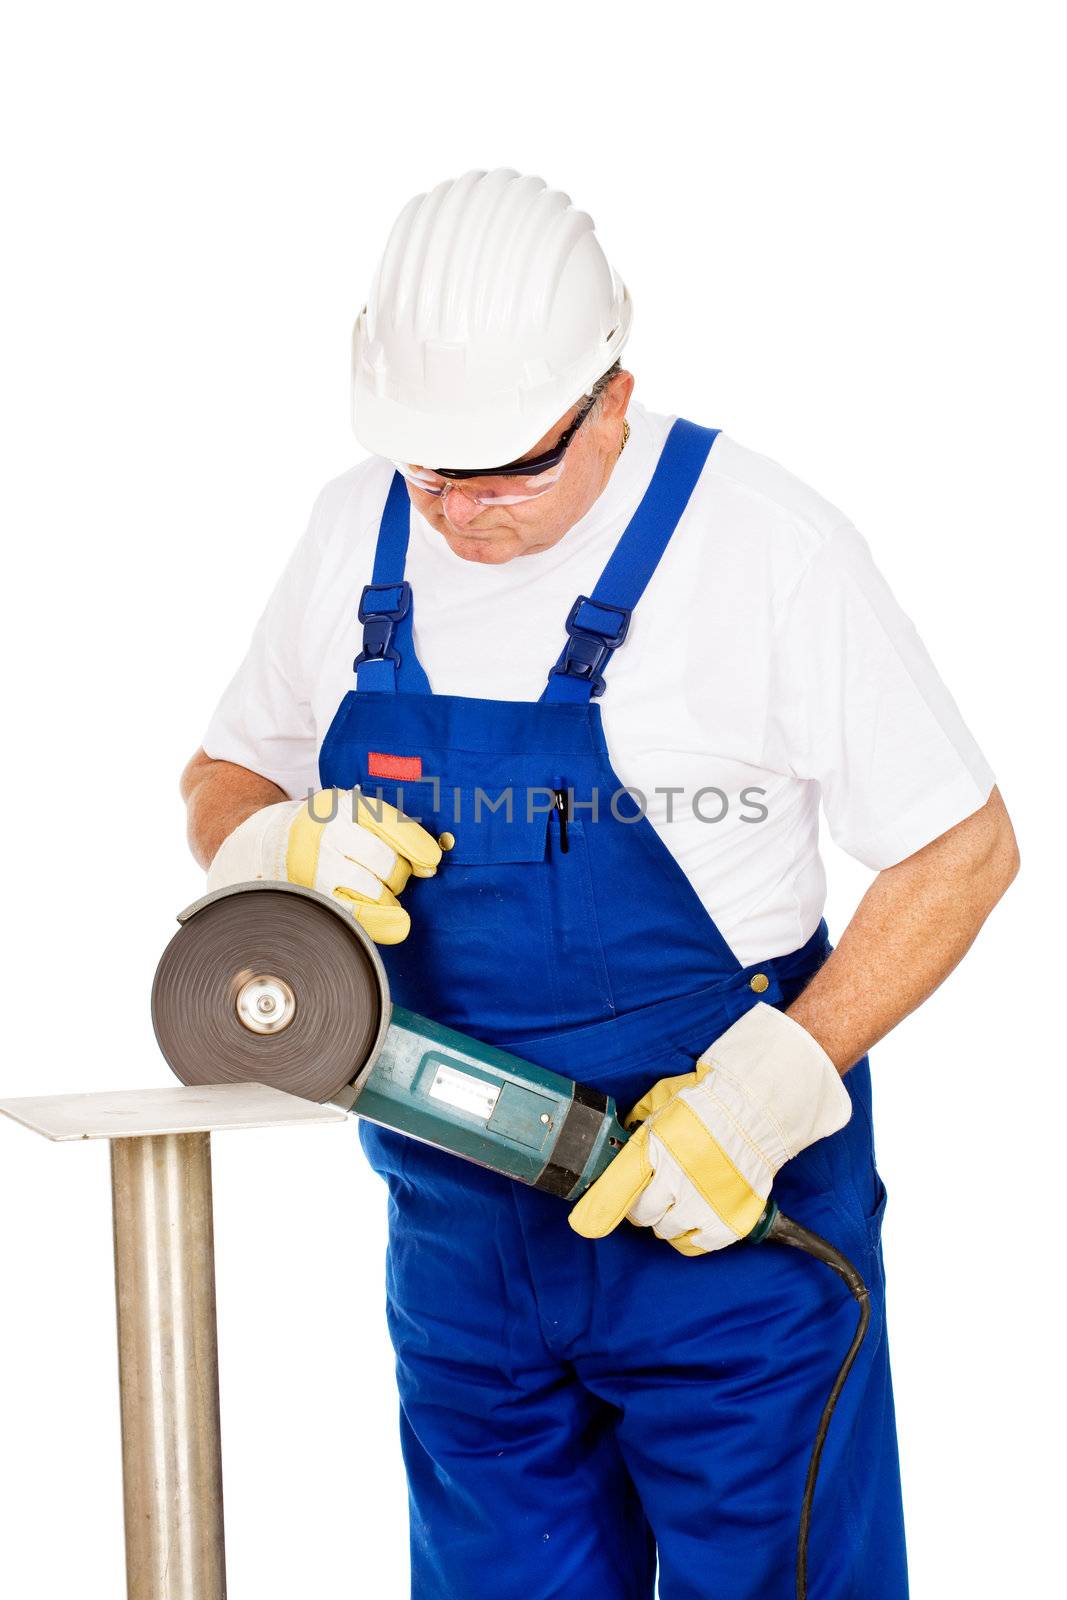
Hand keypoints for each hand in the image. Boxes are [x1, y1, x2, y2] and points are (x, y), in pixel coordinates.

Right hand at [206, 788, 440, 943]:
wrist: (270, 842)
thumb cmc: (327, 830)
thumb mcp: (353, 814)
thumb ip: (390, 829)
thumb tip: (431, 862)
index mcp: (342, 806)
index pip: (393, 826)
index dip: (419, 848)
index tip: (431, 862)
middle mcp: (327, 834)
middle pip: (386, 863)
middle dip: (399, 874)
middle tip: (392, 875)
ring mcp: (315, 867)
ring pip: (374, 892)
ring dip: (387, 897)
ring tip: (377, 890)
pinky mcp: (312, 896)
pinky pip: (356, 916)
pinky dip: (382, 922)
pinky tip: (395, 922)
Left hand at [569, 1004, 850, 1254]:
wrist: (759, 1112)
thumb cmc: (708, 1104)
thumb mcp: (663, 1102)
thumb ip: (638, 1124)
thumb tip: (617, 1139)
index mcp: (656, 1147)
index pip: (616, 1188)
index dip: (597, 1208)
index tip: (585, 1221)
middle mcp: (677, 1179)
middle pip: (640, 1213)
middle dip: (641, 1204)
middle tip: (651, 1192)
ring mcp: (703, 1204)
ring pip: (665, 1230)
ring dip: (665, 1218)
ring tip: (677, 1199)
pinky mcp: (726, 1222)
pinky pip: (693, 1245)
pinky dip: (688, 1235)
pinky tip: (692, 1216)